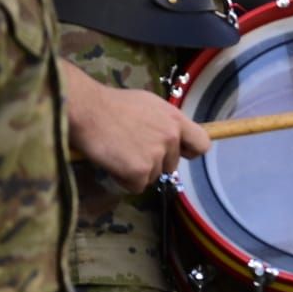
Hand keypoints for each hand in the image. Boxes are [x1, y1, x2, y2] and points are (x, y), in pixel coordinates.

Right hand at [61, 63, 209, 193]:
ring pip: (153, 176)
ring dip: (137, 171)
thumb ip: (164, 122)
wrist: (90, 111)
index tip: (180, 153)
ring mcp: (157, 155)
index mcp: (175, 119)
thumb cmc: (115, 105)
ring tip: (120, 153)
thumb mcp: (149, 105)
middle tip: (133, 150)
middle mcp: (171, 137)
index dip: (190, 151)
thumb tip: (172, 137)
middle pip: (172, 165)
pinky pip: (136, 186)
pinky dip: (124, 180)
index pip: (202, 143)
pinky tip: (114, 162)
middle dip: (155, 163)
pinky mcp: (140, 171)